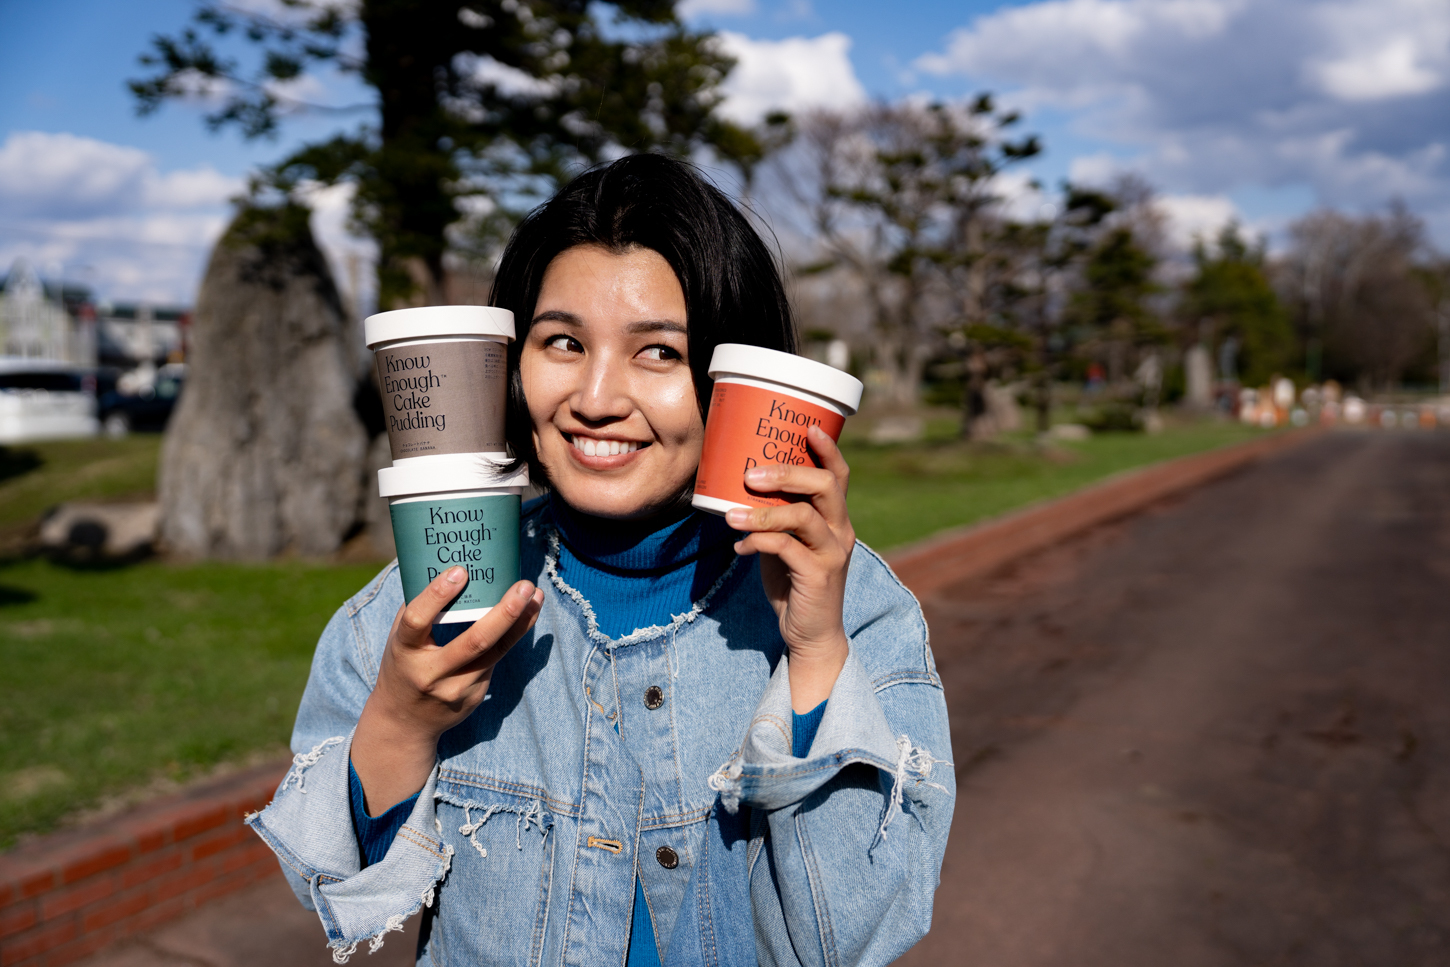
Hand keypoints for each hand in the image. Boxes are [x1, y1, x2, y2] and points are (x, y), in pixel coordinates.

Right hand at [351, 568, 543, 813]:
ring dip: (520, 622)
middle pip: (474, 642)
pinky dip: (513, 636)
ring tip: (536, 597)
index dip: (437, 595)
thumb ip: (417, 609)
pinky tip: (527, 615)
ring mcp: (456, 688)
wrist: (404, 722)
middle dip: (504, 612)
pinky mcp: (474, 696)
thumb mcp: (399, 640)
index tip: (461, 571)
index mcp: (405, 651)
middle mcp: (432, 673)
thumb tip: (444, 566)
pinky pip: (497, 660)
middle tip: (524, 586)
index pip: (418, 620)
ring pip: (495, 652)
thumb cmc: (403, 665)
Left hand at [727, 425, 854, 712]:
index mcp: (836, 518)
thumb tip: (739, 488)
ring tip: (731, 515)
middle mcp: (841, 531)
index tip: (809, 426)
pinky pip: (786, 548)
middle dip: (786, 474)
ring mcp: (833, 553)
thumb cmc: (794, 582)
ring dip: (761, 512)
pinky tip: (740, 547)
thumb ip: (775, 517)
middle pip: (824, 486)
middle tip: (749, 474)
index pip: (839, 475)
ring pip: (802, 517)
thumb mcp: (787, 543)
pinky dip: (758, 542)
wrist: (810, 634)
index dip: (827, 449)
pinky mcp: (819, 576)